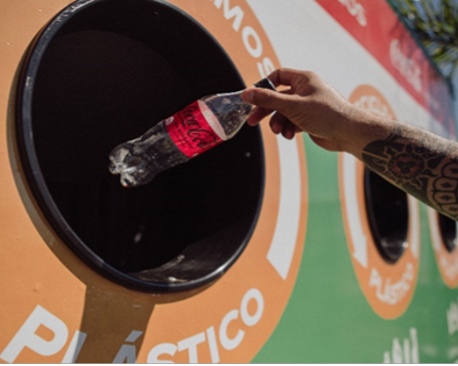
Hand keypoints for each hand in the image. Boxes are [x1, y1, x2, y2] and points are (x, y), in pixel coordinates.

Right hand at [242, 68, 376, 152]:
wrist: (348, 133)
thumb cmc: (327, 114)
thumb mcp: (292, 106)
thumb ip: (268, 100)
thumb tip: (247, 93)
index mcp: (303, 79)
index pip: (278, 76)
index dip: (264, 86)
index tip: (253, 97)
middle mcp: (305, 90)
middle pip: (277, 97)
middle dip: (266, 110)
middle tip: (253, 120)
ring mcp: (307, 106)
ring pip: (283, 112)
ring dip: (278, 123)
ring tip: (280, 131)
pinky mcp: (309, 120)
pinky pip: (291, 122)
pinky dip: (288, 128)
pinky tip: (290, 135)